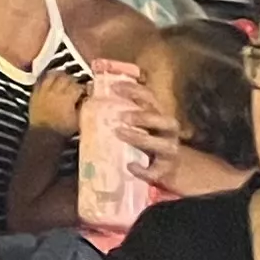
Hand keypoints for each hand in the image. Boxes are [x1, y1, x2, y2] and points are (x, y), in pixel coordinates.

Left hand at [86, 61, 180, 185]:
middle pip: (165, 121)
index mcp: (159, 115)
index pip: (150, 98)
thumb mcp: (138, 123)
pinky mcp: (164, 172)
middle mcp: (168, 132)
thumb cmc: (147, 139)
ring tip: (119, 133)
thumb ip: (120, 109)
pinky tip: (130, 166)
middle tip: (121, 116)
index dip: (134, 90)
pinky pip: (156, 172)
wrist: (168, 167)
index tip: (114, 87)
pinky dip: (144, 170)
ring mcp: (169, 152)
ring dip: (140, 139)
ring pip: (163, 145)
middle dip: (144, 117)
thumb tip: (90, 91)